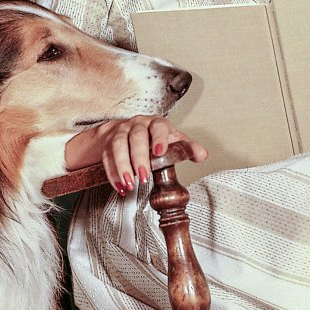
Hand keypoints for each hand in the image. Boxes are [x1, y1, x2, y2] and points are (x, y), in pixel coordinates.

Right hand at [65, 115, 207, 195]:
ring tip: (129, 183)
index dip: (159, 138)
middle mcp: (137, 125)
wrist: (126, 131)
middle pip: (136, 137)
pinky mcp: (107, 144)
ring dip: (123, 166)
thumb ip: (187, 147)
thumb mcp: (171, 139)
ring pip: (118, 146)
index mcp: (155, 123)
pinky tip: (120, 186)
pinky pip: (106, 158)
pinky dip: (112, 173)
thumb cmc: (153, 137)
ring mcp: (120, 133)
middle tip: (144, 176)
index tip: (160, 152)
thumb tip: (202, 155)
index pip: (158, 126)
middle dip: (139, 157)